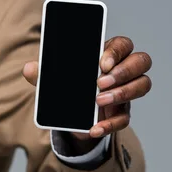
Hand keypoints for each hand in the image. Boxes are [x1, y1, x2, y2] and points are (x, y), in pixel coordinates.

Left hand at [23, 36, 151, 140]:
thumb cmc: (67, 87)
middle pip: (141, 61)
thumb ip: (43, 74)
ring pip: (142, 85)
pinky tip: (94, 127)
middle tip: (100, 83)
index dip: (116, 51)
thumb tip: (29, 68)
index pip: (123, 44)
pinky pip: (125, 118)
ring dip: (123, 93)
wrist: (70, 117)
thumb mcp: (53, 80)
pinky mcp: (121, 113)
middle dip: (124, 71)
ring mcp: (125, 91)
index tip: (101, 63)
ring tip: (98, 101)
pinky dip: (109, 124)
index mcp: (106, 54)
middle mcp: (121, 71)